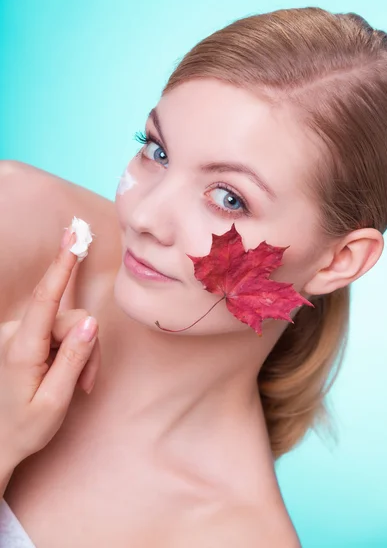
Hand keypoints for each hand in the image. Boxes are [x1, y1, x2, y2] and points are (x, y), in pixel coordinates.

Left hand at [0, 227, 99, 469]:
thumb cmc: (25, 427)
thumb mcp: (55, 400)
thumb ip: (74, 359)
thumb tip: (92, 322)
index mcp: (21, 350)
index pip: (45, 300)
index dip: (61, 267)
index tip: (71, 238)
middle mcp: (15, 334)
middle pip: (69, 318)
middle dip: (87, 346)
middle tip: (87, 382)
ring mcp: (18, 334)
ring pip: (67, 325)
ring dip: (78, 352)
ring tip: (77, 383)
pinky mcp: (22, 336)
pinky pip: (57, 331)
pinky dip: (68, 350)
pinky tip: (66, 374)